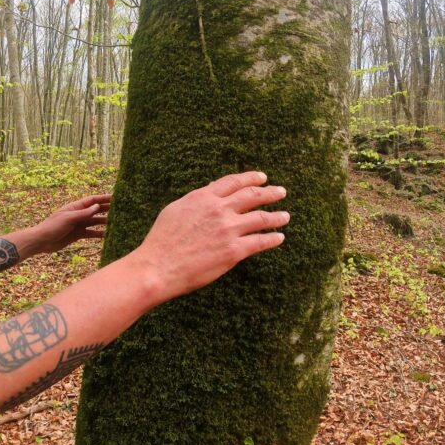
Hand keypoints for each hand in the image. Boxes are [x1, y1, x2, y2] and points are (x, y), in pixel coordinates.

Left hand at [31, 194, 111, 253]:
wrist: (42, 241)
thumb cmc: (52, 226)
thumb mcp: (68, 218)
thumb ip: (83, 213)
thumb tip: (97, 206)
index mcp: (75, 207)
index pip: (92, 200)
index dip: (104, 198)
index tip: (115, 197)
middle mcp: (79, 214)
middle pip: (96, 210)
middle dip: (107, 209)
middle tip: (121, 208)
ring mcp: (79, 225)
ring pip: (95, 222)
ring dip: (105, 222)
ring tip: (117, 222)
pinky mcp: (78, 234)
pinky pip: (91, 233)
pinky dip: (99, 234)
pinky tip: (108, 235)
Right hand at [130, 172, 288, 301]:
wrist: (159, 266)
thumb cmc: (162, 240)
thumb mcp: (176, 209)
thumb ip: (197, 199)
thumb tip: (211, 189)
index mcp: (204, 197)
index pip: (234, 182)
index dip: (251, 178)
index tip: (262, 178)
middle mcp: (219, 210)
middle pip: (253, 196)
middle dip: (270, 192)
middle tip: (281, 192)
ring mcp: (228, 230)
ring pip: (261, 218)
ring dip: (277, 216)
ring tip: (286, 216)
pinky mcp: (233, 251)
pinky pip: (260, 242)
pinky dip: (272, 239)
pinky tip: (280, 237)